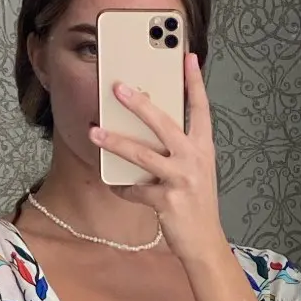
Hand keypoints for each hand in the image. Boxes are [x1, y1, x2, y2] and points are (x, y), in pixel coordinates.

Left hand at [90, 54, 224, 262]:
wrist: (205, 243)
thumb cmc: (196, 204)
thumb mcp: (196, 170)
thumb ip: (180, 147)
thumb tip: (149, 126)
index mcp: (203, 148)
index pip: (201, 109)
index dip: (194, 82)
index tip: (187, 58)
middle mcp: (194, 160)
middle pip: (164, 124)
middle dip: (139, 104)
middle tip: (118, 88)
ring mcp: (181, 180)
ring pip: (142, 155)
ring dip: (115, 142)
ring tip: (95, 133)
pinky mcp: (167, 201)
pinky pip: (136, 190)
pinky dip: (123, 188)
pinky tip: (116, 186)